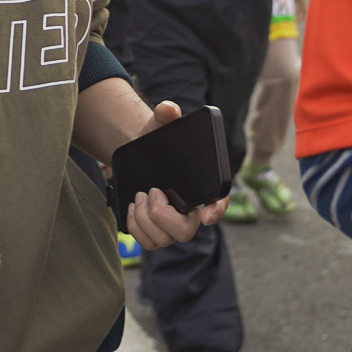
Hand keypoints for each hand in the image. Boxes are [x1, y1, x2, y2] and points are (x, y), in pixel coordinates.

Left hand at [122, 101, 228, 246]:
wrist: (137, 154)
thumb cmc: (156, 140)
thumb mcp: (159, 124)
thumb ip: (166, 114)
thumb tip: (168, 109)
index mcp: (202, 186)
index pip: (219, 203)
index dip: (217, 211)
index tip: (207, 213)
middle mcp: (190, 211)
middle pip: (186, 231)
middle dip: (163, 215)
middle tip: (151, 191)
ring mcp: (172, 225)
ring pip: (164, 240)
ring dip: (145, 219)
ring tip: (138, 196)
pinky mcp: (154, 232)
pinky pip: (148, 243)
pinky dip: (136, 228)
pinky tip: (132, 208)